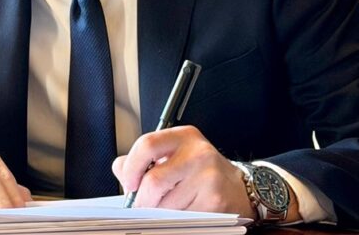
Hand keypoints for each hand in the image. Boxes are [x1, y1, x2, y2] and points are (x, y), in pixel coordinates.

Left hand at [113, 125, 297, 220]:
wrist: (240, 188)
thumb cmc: (201, 172)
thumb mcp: (175, 155)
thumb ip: (145, 159)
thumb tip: (119, 167)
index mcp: (183, 136)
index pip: (147, 145)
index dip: (131, 167)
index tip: (129, 183)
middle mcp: (198, 153)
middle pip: (154, 181)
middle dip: (142, 201)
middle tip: (142, 207)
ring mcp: (208, 178)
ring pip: (166, 205)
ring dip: (160, 214)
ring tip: (169, 209)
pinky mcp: (215, 202)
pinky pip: (182, 219)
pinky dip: (175, 222)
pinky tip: (183, 215)